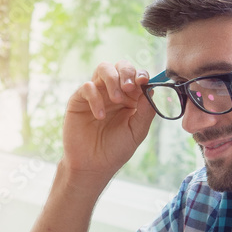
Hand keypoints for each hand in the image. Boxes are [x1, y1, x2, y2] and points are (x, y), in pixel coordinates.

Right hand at [62, 61, 156, 183]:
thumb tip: (152, 89)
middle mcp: (113, 92)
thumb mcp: (136, 132)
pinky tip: (100, 116)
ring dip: (113, 79)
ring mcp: (96, 93)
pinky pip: (87, 87)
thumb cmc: (115, 149)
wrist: (93, 165)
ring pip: (103, 68)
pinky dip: (96, 98)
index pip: (137, 77)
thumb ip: (145, 111)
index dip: (141, 75)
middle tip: (129, 88)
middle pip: (121, 66)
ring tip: (117, 99)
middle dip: (127, 72)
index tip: (143, 82)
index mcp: (130, 98)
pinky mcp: (79, 99)